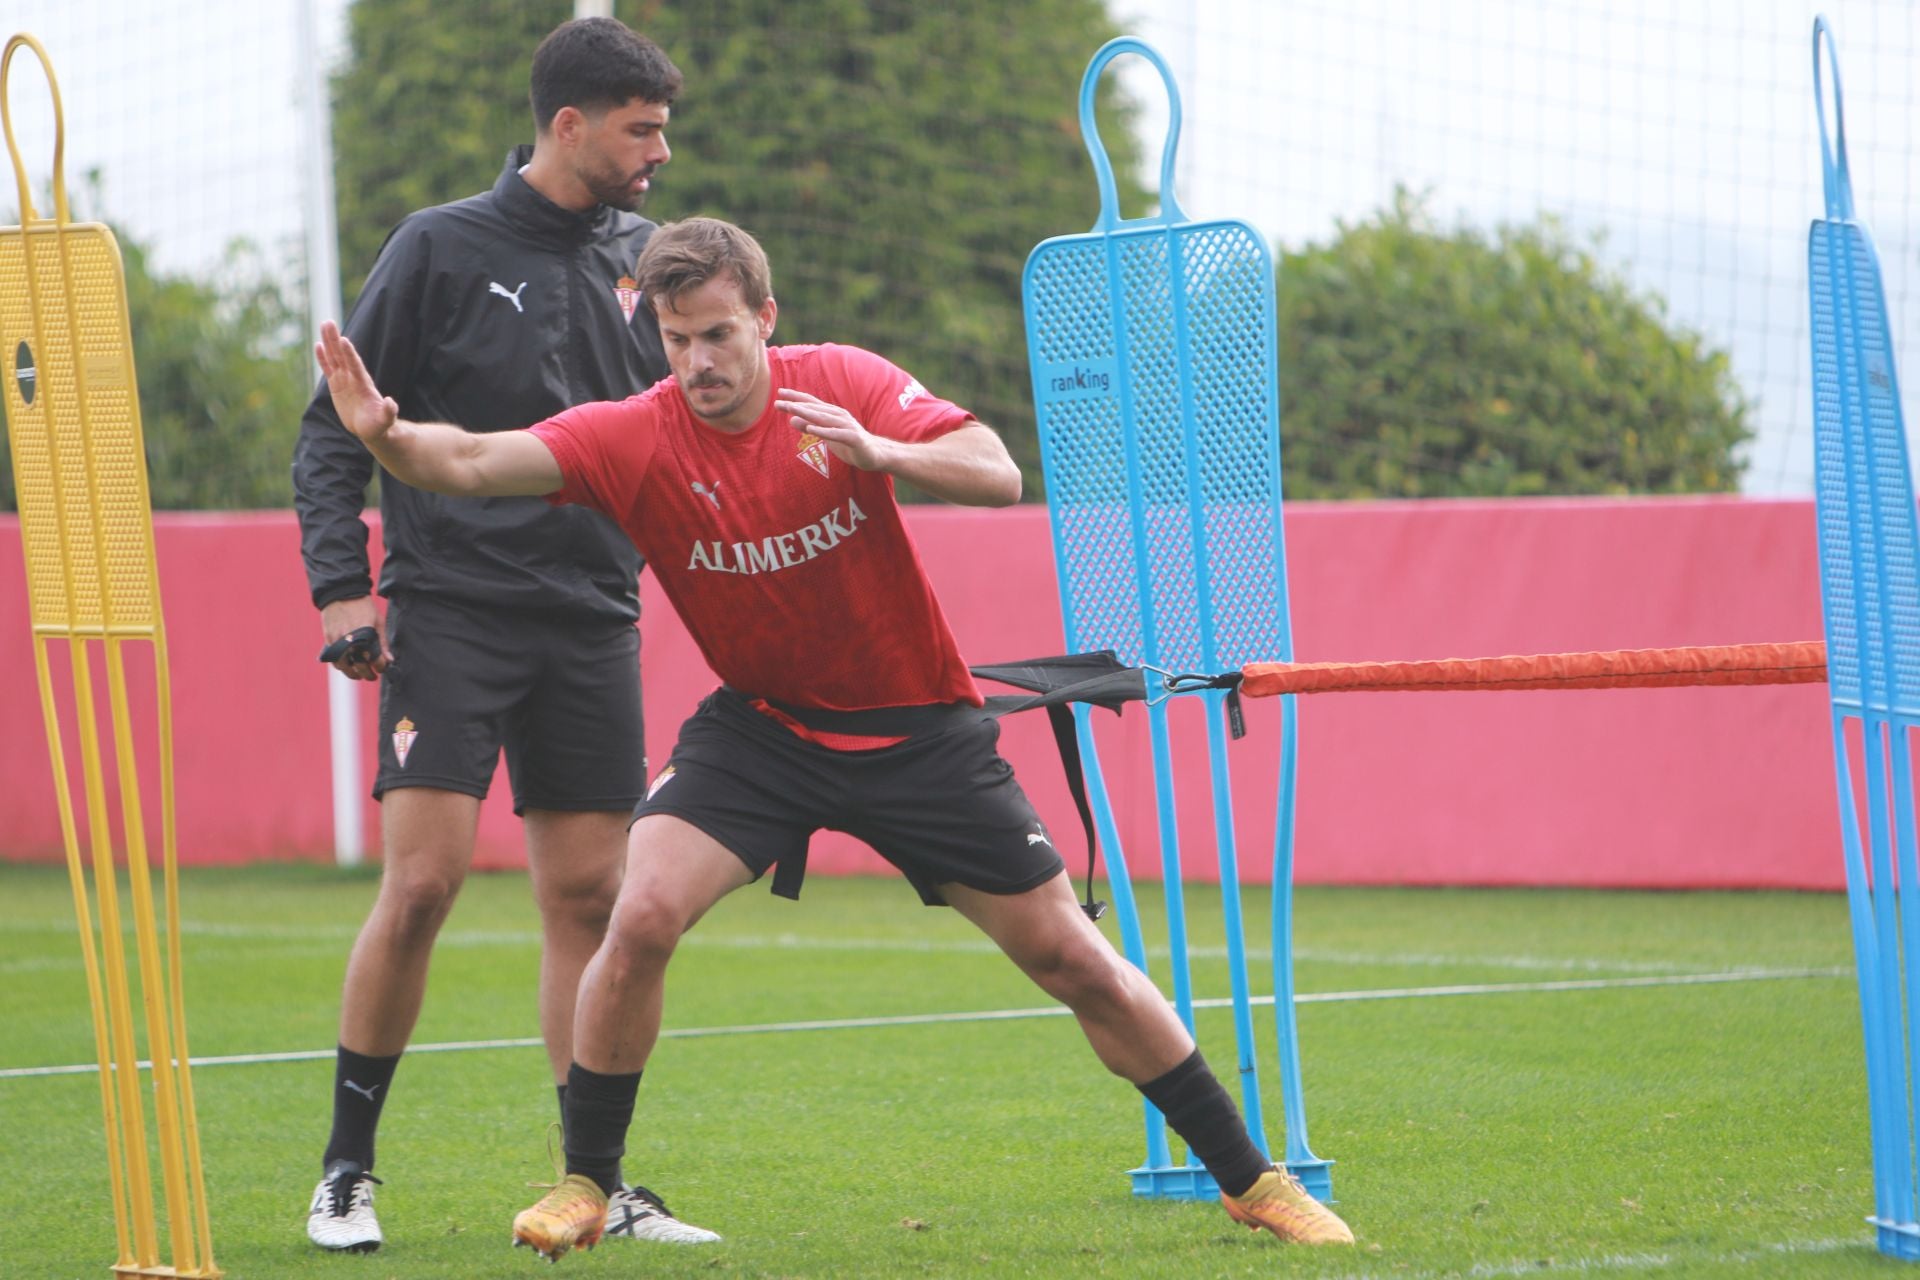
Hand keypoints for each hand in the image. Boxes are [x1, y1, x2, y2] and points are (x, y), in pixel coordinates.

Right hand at [314, 321, 399, 444]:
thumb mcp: (385, 420)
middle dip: (335, 339)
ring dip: (328, 341)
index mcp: (364, 384)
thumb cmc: (379, 425)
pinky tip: (318, 344)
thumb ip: (389, 412)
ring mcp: (345, 380)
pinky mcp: (336, 385)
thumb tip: (391, 402)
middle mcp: (353, 378)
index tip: (343, 339)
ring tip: (324, 324)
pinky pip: (328, 368)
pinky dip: (323, 357)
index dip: (349, 354)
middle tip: (328, 322)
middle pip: (342, 355)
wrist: (371, 428)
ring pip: (335, 357)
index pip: (355, 365)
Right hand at [320, 595, 390, 680]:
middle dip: (368, 674)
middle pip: (360, 667)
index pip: (376, 660)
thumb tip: (390, 660)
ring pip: (344, 667)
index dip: (381, 667)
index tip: (383, 668)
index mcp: (367, 637)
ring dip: (352, 674)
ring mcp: (338, 642)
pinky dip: (341, 666)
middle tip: (372, 676)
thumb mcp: (378, 622)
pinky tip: (347, 665)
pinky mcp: (328, 640)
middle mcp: (352, 641)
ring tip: (359, 674)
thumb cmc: (363, 607)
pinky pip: (333, 660)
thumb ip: (383, 643)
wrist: (342, 593)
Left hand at [774, 388, 895, 472]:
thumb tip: (791, 419)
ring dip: (807, 413)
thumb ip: (809, 426)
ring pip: (823, 418)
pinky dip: (823, 431)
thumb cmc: (848, 442)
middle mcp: (838, 416)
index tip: (779, 393)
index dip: (795, 397)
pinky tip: (811, 429)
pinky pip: (836, 434)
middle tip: (779, 402)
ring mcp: (846, 425)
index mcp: (831, 414)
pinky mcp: (853, 438)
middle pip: (814, 408)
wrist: (873, 454)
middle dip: (796, 405)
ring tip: (792, 410)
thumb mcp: (825, 434)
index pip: (811, 403)